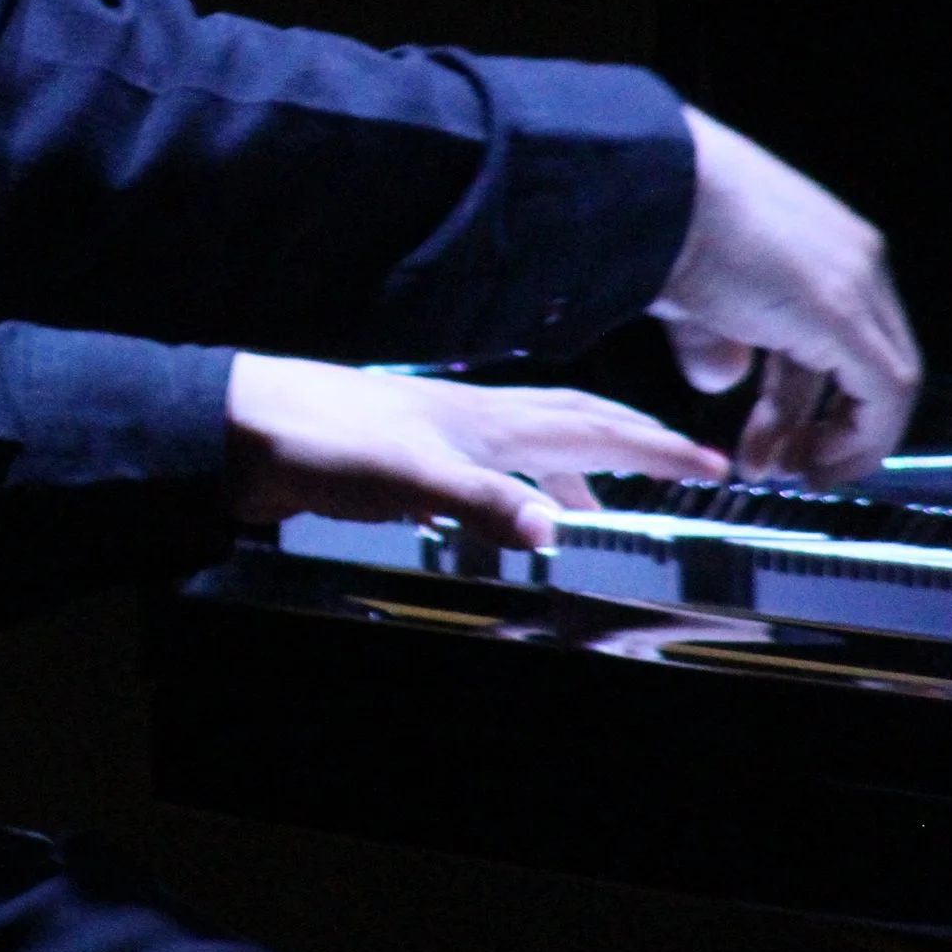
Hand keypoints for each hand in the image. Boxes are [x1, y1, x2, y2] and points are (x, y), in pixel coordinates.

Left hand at [224, 352, 725, 553]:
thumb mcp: (409, 475)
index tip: (712, 461)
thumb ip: (482, 502)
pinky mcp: (407, 460)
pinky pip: (488, 474)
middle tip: (685, 464)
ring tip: (606, 510)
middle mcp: (474, 421)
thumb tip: (554, 532)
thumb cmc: (318, 437)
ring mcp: (441, 437)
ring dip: (578, 474)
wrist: (239, 428)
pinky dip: (517, 492)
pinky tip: (507, 515)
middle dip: (636, 444)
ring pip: (532, 450)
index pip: (594, 430)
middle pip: (575, 426)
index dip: (657, 447)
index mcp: (489, 420)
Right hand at [652, 106, 920, 482]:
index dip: (808, 395)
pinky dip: (858, 440)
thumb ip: (714, 335)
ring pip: (884, 382)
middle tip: (776, 465)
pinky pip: (884, 394)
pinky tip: (813, 466)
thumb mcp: (689, 292)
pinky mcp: (844, 311)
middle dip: (819, 423)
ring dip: (834, 439)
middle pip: (863, 361)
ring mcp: (856, 281)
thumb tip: (723, 377)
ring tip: (780, 472)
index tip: (772, 436)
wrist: (648, 187)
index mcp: (819, 240)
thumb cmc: (654, 225)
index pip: (840, 334)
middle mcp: (853, 256)